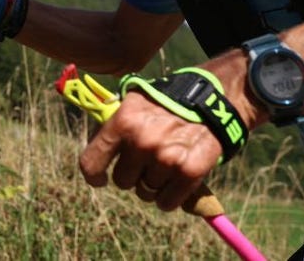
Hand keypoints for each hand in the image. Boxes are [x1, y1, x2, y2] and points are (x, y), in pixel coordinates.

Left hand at [78, 91, 221, 211]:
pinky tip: (177, 180)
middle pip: (122, 181)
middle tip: (149, 161)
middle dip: (133, 175)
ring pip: (146, 193)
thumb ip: (115, 127)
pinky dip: (171, 198)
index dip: (94, 175)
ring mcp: (166, 157)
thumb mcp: (135, 102)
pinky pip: (167, 203)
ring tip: (167, 164)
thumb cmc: (167, 103)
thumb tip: (97, 156)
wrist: (211, 101)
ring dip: (154, 185)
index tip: (100, 179)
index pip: (92, 161)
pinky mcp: (189, 171)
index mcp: (123, 120)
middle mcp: (142, 140)